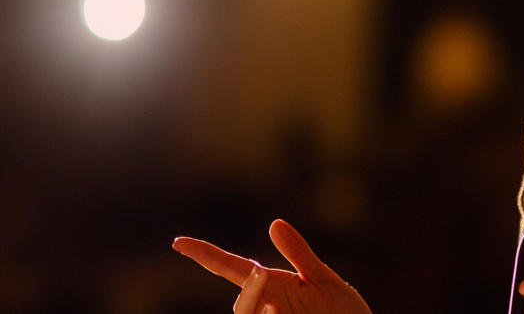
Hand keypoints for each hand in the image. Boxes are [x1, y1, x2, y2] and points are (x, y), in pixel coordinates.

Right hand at [173, 219, 372, 313]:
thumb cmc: (340, 311)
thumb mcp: (321, 279)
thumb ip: (298, 253)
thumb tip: (274, 222)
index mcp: (271, 285)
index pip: (230, 267)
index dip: (204, 254)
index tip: (178, 242)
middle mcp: (265, 307)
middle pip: (242, 301)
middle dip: (252, 291)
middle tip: (267, 280)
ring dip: (262, 312)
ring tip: (281, 309)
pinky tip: (280, 313)